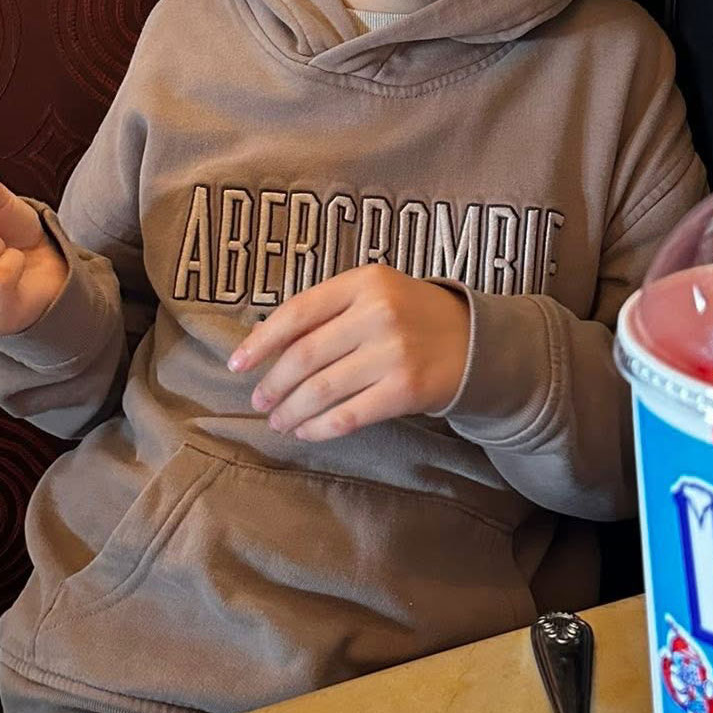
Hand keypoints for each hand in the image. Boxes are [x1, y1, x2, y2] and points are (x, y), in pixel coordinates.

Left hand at [229, 264, 469, 441]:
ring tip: (278, 420)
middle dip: (273, 383)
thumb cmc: (410, 316)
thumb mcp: (374, 294)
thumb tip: (264, 342)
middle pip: (304, 356)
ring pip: (322, 389)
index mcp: (364, 282)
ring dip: (291, 410)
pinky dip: (319, 427)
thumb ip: (327, 311)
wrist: (474, 342)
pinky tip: (306, 431)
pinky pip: (348, 415)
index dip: (260, 342)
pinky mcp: (405, 390)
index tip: (238, 364)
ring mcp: (394, 353)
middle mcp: (378, 313)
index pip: (297, 312)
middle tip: (259, 399)